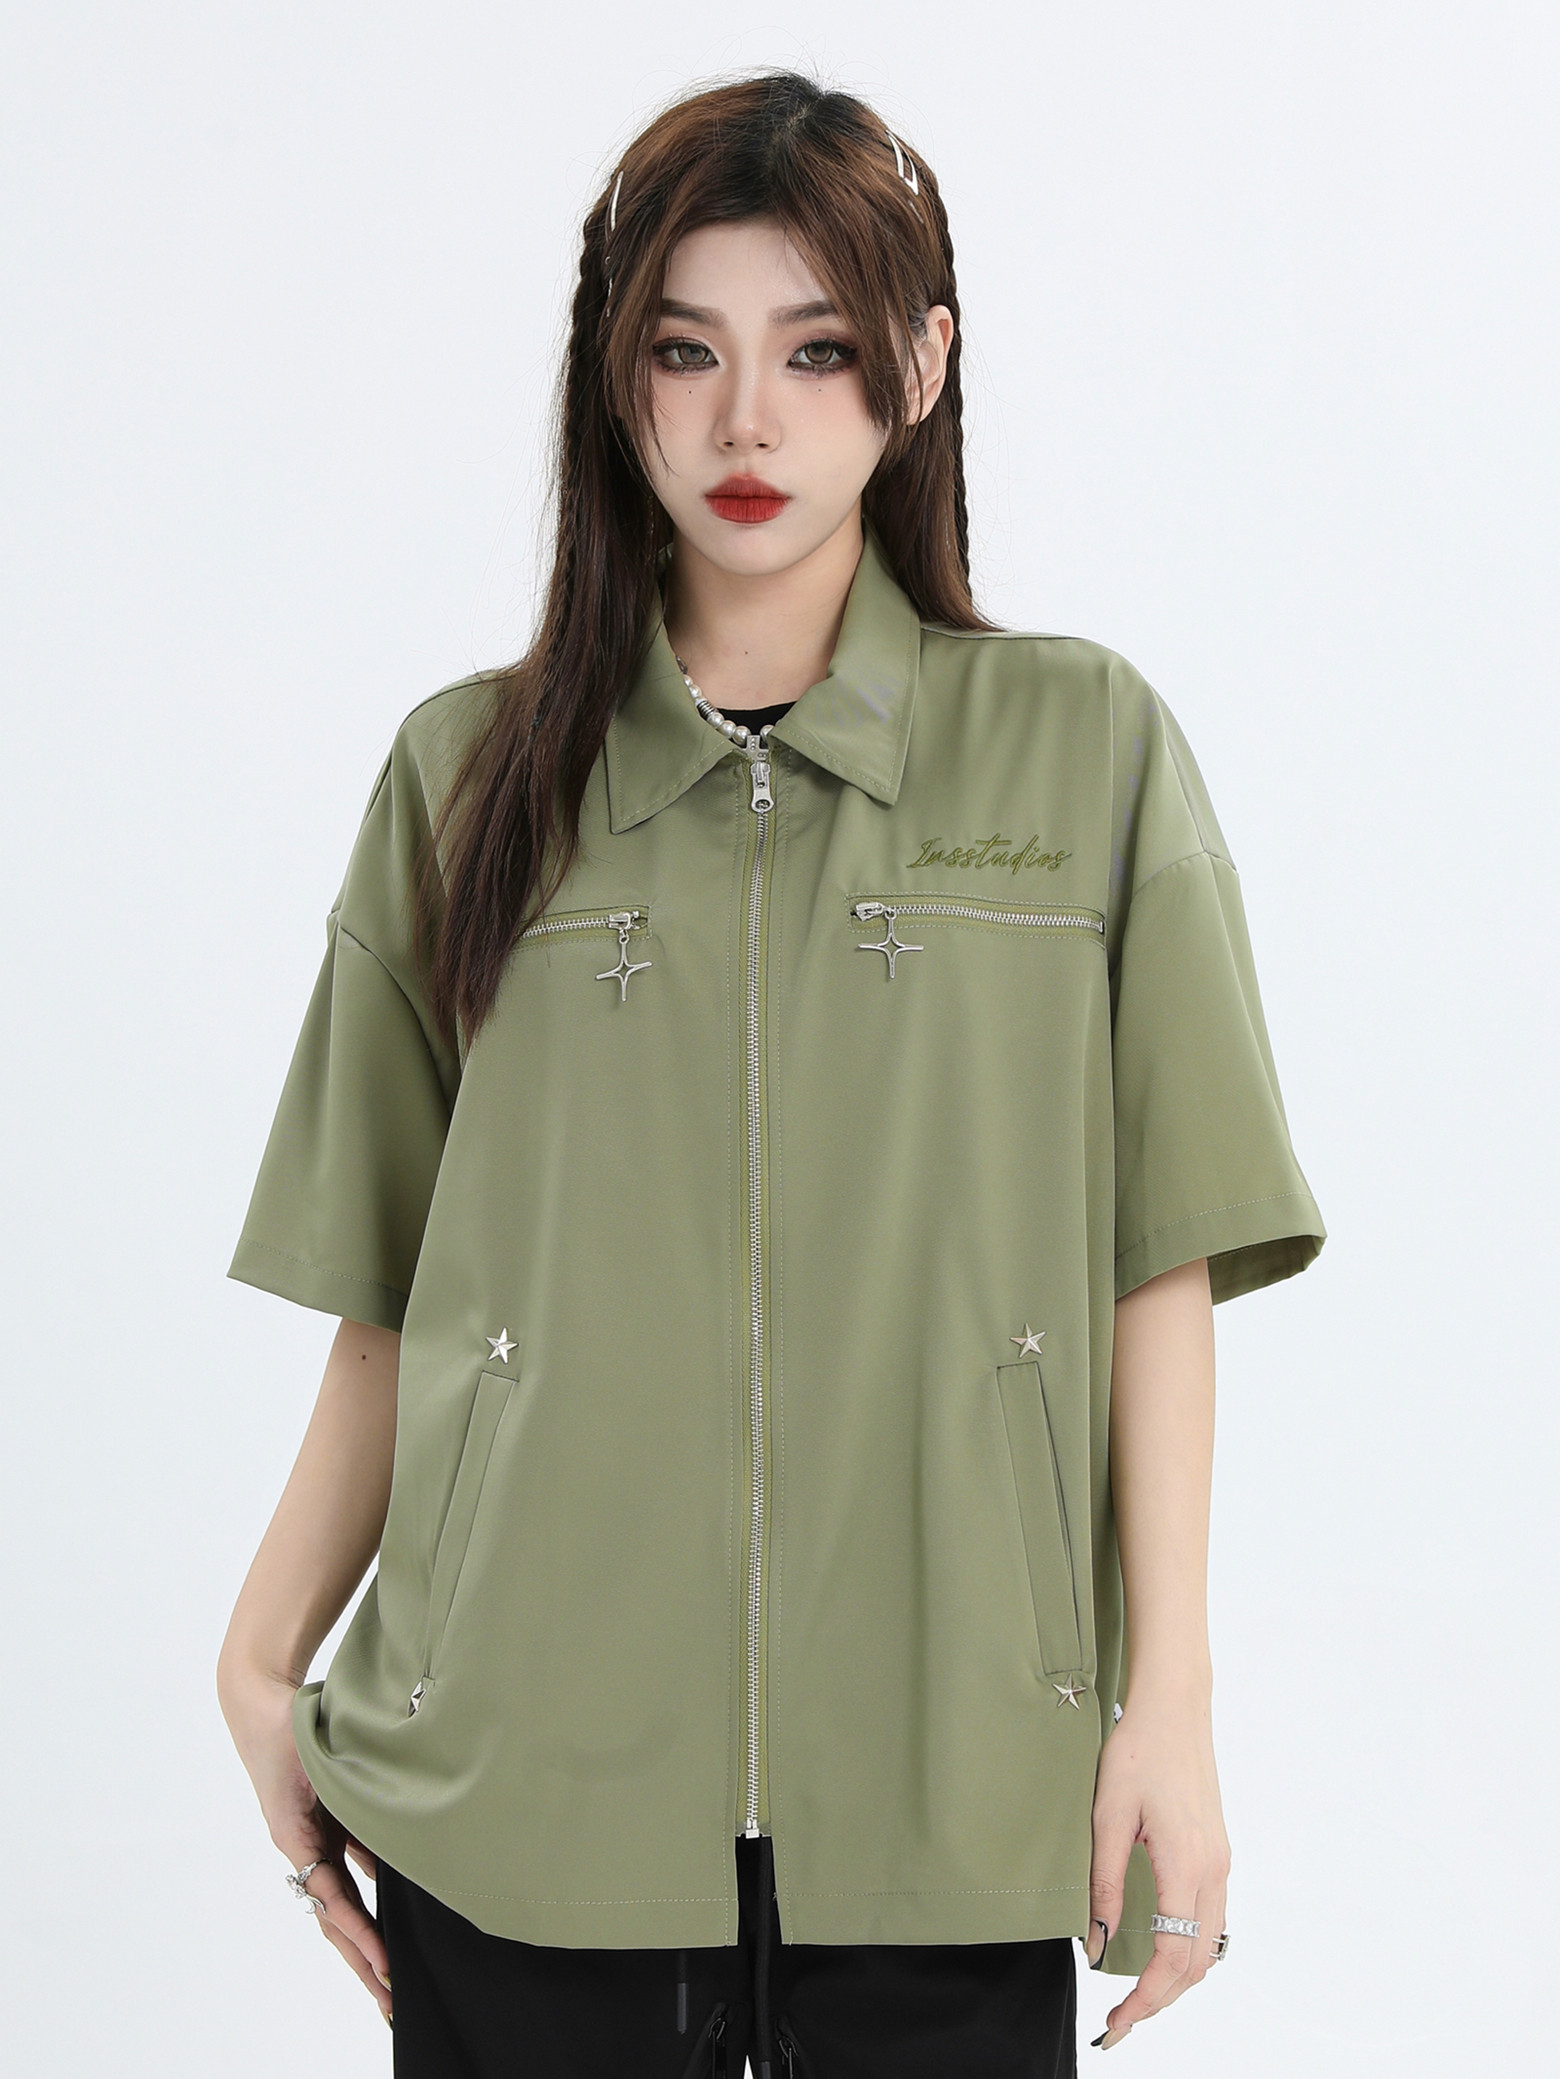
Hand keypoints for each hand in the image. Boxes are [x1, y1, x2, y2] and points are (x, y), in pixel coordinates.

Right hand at [219, 1664, 392, 2021]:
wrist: (262, 1697)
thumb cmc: (286, 1725)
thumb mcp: (318, 1761)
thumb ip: (351, 1796)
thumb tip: (392, 1833)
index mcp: (296, 1837)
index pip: (332, 1899)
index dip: (360, 1932)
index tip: (384, 1962)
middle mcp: (303, 1845)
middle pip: (335, 1916)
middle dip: (362, 1959)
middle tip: (391, 2002)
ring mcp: (313, 1836)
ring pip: (342, 1898)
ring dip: (365, 1935)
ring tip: (391, 1975)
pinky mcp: (325, 1821)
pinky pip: (350, 1865)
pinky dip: (371, 1891)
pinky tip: (395, 1912)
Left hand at [1083, 1689, 1229, 2047]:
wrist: (1174, 1708)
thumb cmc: (1139, 1751)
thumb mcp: (1107, 1815)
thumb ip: (1106, 1883)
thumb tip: (1100, 1942)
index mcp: (1187, 1865)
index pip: (1174, 1958)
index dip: (1146, 1999)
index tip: (1117, 2021)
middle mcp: (1214, 1871)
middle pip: (1197, 1964)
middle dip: (1162, 2000)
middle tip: (1120, 2019)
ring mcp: (1221, 1862)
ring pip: (1209, 1945)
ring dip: (1178, 1978)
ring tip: (1137, 1994)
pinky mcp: (1217, 1852)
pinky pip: (1212, 1919)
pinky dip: (1189, 1949)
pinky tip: (1160, 1949)